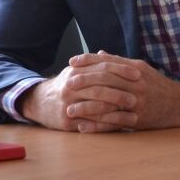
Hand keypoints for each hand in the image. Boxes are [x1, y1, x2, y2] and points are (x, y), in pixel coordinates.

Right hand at [19, 57, 141, 131]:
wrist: (40, 103)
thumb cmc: (65, 86)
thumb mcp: (76, 71)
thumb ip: (94, 64)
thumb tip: (111, 55)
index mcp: (76, 71)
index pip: (102, 67)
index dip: (121, 69)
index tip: (138, 73)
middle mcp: (71, 86)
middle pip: (100, 86)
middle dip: (121, 90)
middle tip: (139, 94)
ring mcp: (68, 104)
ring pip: (96, 105)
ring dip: (117, 108)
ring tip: (134, 110)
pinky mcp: (67, 121)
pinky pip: (91, 122)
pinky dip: (107, 123)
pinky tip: (120, 124)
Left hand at [65, 51, 179, 130]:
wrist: (178, 104)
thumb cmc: (156, 84)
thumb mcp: (140, 69)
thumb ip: (119, 62)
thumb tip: (99, 53)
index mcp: (135, 68)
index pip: (108, 62)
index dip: (88, 60)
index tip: (72, 61)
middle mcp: (136, 83)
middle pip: (106, 80)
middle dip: (84, 82)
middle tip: (67, 84)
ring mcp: (137, 101)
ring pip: (107, 103)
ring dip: (86, 107)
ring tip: (69, 109)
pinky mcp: (138, 119)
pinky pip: (114, 123)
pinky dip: (98, 126)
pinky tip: (84, 128)